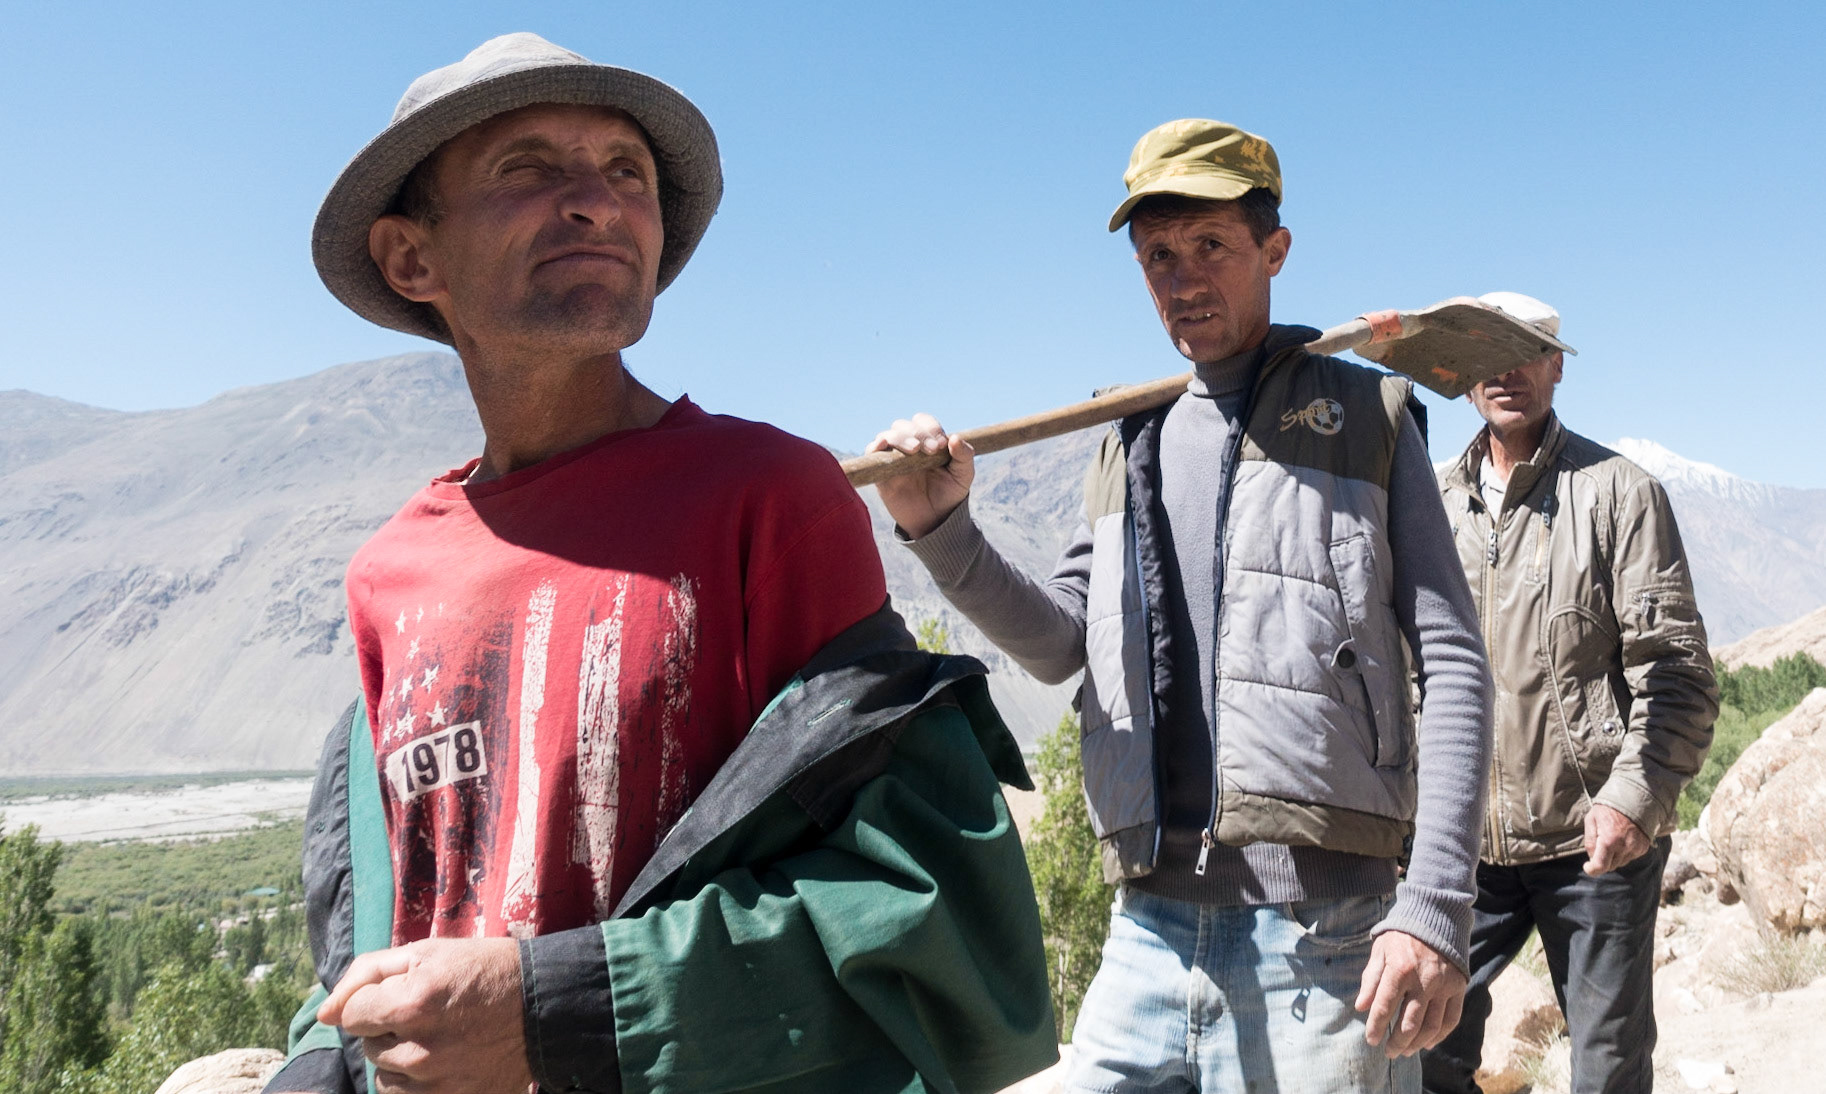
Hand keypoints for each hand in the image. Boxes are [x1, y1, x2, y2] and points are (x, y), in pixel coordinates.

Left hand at [318, 937, 532, 1093]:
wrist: (544, 1005)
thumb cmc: (483, 970)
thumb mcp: (427, 951)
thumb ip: (367, 975)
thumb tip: (324, 1013)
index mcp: (411, 1003)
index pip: (352, 1014)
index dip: (375, 1000)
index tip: (405, 993)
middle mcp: (419, 1050)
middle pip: (368, 1044)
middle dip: (388, 1027)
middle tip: (429, 1011)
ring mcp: (435, 1082)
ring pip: (384, 1075)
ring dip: (400, 1055)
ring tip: (438, 1036)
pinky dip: (416, 1080)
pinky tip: (443, 1059)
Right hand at [866, 412, 973, 538]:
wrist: (934, 520)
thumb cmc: (949, 494)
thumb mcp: (963, 475)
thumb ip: (964, 455)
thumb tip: (955, 438)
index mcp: (928, 440)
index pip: (924, 422)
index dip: (931, 428)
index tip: (941, 445)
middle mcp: (908, 445)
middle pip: (904, 425)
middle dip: (918, 433)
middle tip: (931, 450)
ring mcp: (893, 457)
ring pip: (888, 435)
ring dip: (900, 437)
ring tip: (914, 450)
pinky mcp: (881, 471)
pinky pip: (872, 453)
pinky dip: (875, 445)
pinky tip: (883, 446)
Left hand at [1354, 930, 1466, 1057]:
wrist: (1435, 917)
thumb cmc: (1401, 934)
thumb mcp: (1380, 951)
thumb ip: (1370, 980)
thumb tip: (1360, 1007)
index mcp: (1399, 970)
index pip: (1384, 1007)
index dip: (1375, 1027)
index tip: (1370, 1040)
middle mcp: (1423, 981)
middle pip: (1409, 1023)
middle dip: (1397, 1042)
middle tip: (1389, 1053)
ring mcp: (1443, 986)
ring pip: (1431, 1026)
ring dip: (1417, 1043)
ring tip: (1406, 1051)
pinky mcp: (1458, 987)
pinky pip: (1451, 1018)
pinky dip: (1440, 1035)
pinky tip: (1428, 1043)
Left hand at [1583, 802, 1650, 875]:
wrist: (1632, 799)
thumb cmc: (1607, 808)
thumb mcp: (1591, 820)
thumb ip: (1589, 841)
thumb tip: (1591, 857)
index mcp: (1609, 840)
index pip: (1600, 866)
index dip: (1592, 870)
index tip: (1587, 866)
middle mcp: (1624, 847)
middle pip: (1610, 866)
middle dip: (1602, 861)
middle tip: (1599, 846)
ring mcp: (1636, 848)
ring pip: (1620, 863)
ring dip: (1613, 857)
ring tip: (1611, 840)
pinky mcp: (1643, 847)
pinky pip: (1630, 857)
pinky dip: (1624, 853)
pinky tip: (1621, 840)